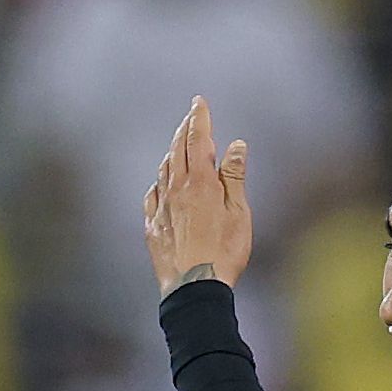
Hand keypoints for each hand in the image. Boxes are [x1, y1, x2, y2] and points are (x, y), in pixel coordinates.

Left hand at [141, 96, 252, 292]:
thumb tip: (235, 145)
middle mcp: (177, 189)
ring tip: (177, 144)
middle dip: (184, 129)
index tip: (199, 102)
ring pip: (163, 170)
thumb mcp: (239, 212)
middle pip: (178, 150)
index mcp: (201, 182)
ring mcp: (162, 208)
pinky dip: (158, 183)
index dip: (199, 118)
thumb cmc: (224, 252)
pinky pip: (152, 196)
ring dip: (171, 153)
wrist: (195, 288)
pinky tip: (160, 184)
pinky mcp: (153, 227)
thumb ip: (234, 176)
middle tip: (190, 116)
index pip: (198, 139)